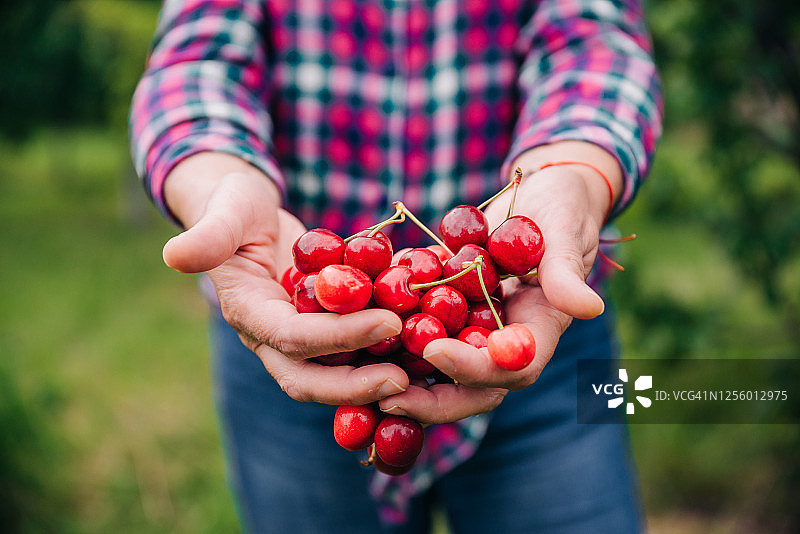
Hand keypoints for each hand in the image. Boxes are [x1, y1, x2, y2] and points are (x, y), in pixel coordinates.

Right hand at [162, 153, 408, 404]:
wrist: (246, 214)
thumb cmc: (232, 206)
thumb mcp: (223, 211)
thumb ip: (207, 235)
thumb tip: (175, 256)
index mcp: (248, 313)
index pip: (292, 338)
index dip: (338, 336)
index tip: (387, 322)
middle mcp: (273, 336)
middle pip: (310, 377)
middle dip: (356, 384)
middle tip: (405, 379)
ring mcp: (300, 336)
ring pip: (335, 371)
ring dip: (375, 375)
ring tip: (421, 369)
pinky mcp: (323, 329)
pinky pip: (353, 350)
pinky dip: (384, 352)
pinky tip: (422, 345)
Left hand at [377, 141, 621, 422]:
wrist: (539, 193)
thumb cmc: (562, 209)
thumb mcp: (565, 234)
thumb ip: (566, 273)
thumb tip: (588, 308)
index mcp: (537, 331)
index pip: (509, 368)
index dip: (473, 368)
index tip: (434, 352)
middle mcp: (502, 339)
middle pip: (469, 386)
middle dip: (430, 398)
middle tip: (385, 396)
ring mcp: (472, 326)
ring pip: (436, 367)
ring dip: (401, 377)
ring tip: (359, 380)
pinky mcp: (446, 309)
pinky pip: (417, 330)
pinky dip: (388, 338)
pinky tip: (350, 337)